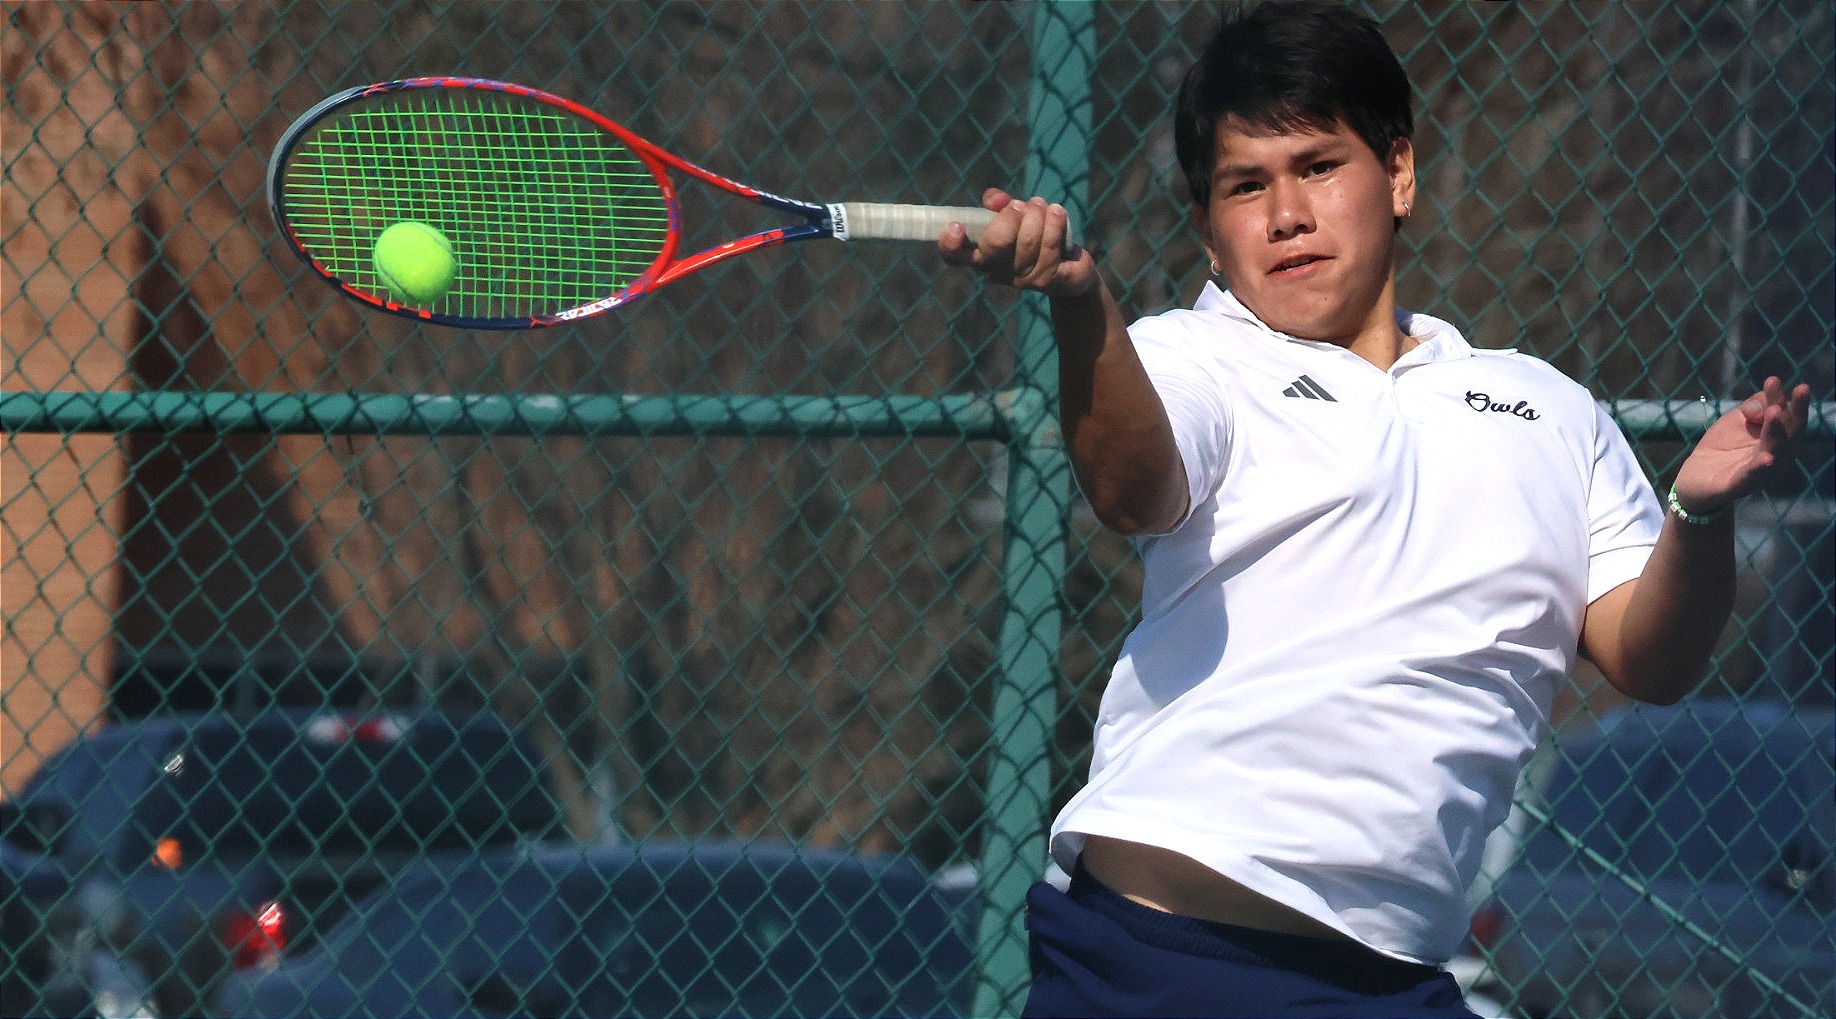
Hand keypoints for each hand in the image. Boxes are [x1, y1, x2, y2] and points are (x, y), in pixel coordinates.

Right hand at [937, 188, 1095, 299]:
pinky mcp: (1046, 281)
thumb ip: (999, 203)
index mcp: (980, 254)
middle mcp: (996, 270)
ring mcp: (1021, 279)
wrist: (1070, 266)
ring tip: (1044, 208)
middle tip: (1021, 206)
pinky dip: (1055, 222)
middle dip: (1011, 216)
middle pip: (995, 243)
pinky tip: (1057, 213)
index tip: (957, 226)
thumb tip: (995, 200)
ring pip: (1028, 241)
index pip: (954, 256)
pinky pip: (1050, 246)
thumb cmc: (1034, 235)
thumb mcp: (1014, 214)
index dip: (950, 244)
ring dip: (1038, 215)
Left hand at [1672, 376, 1812, 514]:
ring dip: (1777, 432)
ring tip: (1775, 412)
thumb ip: (1755, 406)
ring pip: (1774, 452)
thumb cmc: (1724, 445)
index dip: (1783, 397)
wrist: (1696, 477)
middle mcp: (1777, 457)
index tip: (1773, 379)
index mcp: (1781, 440)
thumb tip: (1768, 407)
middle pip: (1790, 434)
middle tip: (1799, 390)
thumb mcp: (1740, 418)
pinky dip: (1760, 467)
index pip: (1788, 416)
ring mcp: (1761, 474)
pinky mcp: (1738, 486)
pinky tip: (1767, 458)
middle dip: (1794, 411)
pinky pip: (1752, 476)